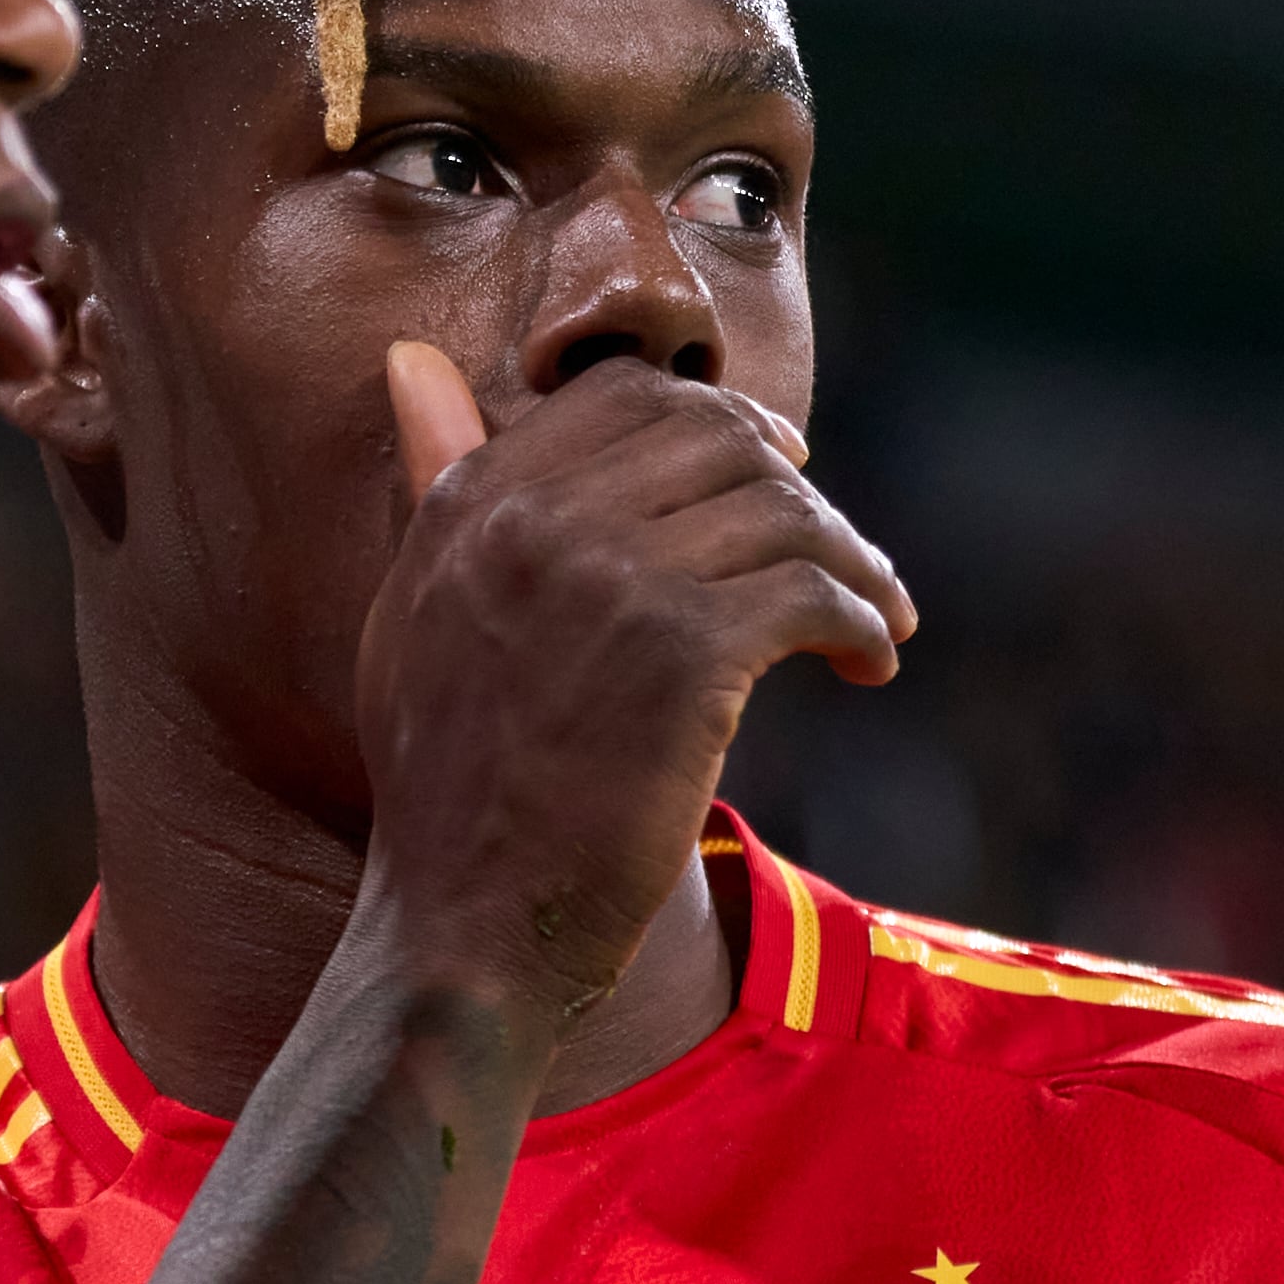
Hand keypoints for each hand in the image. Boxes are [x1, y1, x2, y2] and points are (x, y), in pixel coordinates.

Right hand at [356, 342, 912, 1021]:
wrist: (467, 925)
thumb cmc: (450, 786)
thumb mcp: (416, 613)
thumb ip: (436, 483)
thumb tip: (410, 358)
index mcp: (472, 501)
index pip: (626, 397)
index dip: (722, 425)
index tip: (778, 474)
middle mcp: (532, 520)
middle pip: (716, 438)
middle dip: (796, 489)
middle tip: (839, 554)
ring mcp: (608, 579)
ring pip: (780, 513)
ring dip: (849, 564)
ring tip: (872, 619)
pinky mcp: (681, 653)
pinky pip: (812, 593)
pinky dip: (860, 622)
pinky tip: (866, 664)